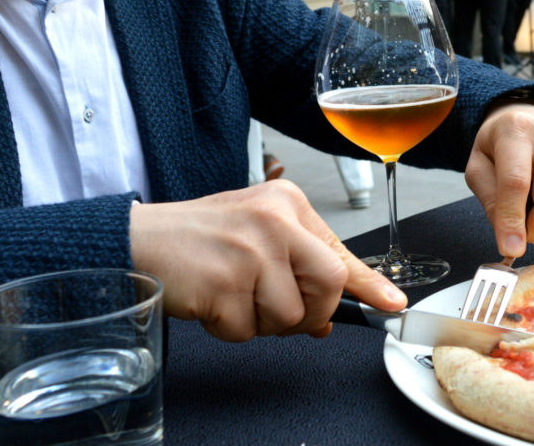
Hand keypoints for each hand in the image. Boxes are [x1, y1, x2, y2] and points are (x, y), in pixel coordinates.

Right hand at [129, 181, 405, 341]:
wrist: (140, 240)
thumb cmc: (199, 240)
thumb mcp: (256, 239)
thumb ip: (295, 270)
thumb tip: (326, 319)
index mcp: (287, 203)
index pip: (340, 250)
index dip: (369, 284)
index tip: (393, 304)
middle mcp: (275, 220)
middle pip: (328, 284)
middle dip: (309, 313)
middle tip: (278, 312)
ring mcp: (251, 249)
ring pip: (289, 315)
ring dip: (260, 323)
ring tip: (230, 297)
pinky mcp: (225, 280)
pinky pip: (246, 331)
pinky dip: (228, 329)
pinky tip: (209, 302)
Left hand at [464, 104, 533, 257]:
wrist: (526, 116)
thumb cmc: (499, 146)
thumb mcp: (478, 168)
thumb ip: (491, 201)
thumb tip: (512, 239)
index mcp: (515, 131)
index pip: (515, 182)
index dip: (513, 220)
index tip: (511, 249)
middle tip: (523, 234)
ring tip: (531, 199)